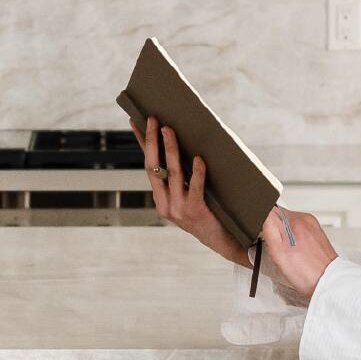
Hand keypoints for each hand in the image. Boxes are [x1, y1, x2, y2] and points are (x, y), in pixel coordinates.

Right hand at [141, 116, 251, 268]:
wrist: (225, 241)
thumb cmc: (212, 212)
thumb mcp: (190, 195)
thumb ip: (185, 176)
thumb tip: (188, 141)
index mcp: (161, 198)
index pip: (148, 165)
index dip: (141, 143)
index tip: (136, 121)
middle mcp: (165, 204)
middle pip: (153, 166)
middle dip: (151, 140)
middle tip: (153, 118)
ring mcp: (178, 209)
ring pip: (172, 172)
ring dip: (170, 148)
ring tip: (169, 129)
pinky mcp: (195, 212)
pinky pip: (194, 187)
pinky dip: (196, 172)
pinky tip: (198, 158)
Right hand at [257, 202, 337, 298]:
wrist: (327, 282)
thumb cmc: (305, 273)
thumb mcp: (278, 251)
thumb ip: (269, 228)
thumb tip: (263, 213)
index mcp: (297, 219)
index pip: (270, 210)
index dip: (263, 224)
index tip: (267, 238)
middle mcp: (306, 219)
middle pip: (279, 217)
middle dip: (274, 231)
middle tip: (278, 248)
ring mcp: (312, 226)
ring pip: (288, 225)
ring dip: (283, 236)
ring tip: (289, 252)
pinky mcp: (316, 234)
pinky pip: (298, 232)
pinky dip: (293, 240)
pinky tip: (296, 253)